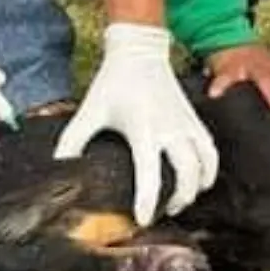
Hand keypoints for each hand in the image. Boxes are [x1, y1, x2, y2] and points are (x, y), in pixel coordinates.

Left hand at [54, 24, 219, 224]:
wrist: (139, 50)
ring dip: (197, 186)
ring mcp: (186, 123)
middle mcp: (170, 128)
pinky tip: (200, 180)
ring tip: (183, 200)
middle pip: (187, 173)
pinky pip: (210, 149)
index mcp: (143, 129)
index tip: (142, 220)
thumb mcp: (89, 111)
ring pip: (205, 163)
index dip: (147, 200)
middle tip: (164, 212)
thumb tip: (59, 169)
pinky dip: (209, 169)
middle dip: (179, 198)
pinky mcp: (194, 118)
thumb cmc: (113, 82)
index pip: (150, 173)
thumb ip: (72, 141)